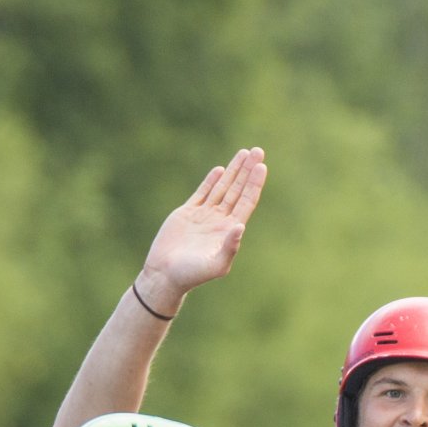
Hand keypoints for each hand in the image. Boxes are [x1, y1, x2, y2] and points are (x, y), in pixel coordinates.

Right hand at [138, 147, 266, 310]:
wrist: (165, 275)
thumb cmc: (192, 275)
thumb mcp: (216, 265)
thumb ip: (230, 247)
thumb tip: (241, 225)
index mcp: (229, 231)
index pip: (246, 202)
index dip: (254, 184)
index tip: (262, 167)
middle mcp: (220, 220)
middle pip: (237, 190)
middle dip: (247, 170)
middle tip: (258, 151)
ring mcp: (204, 216)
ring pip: (222, 187)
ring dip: (233, 170)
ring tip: (244, 153)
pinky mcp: (187, 213)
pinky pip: (203, 193)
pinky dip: (211, 181)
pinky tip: (220, 169)